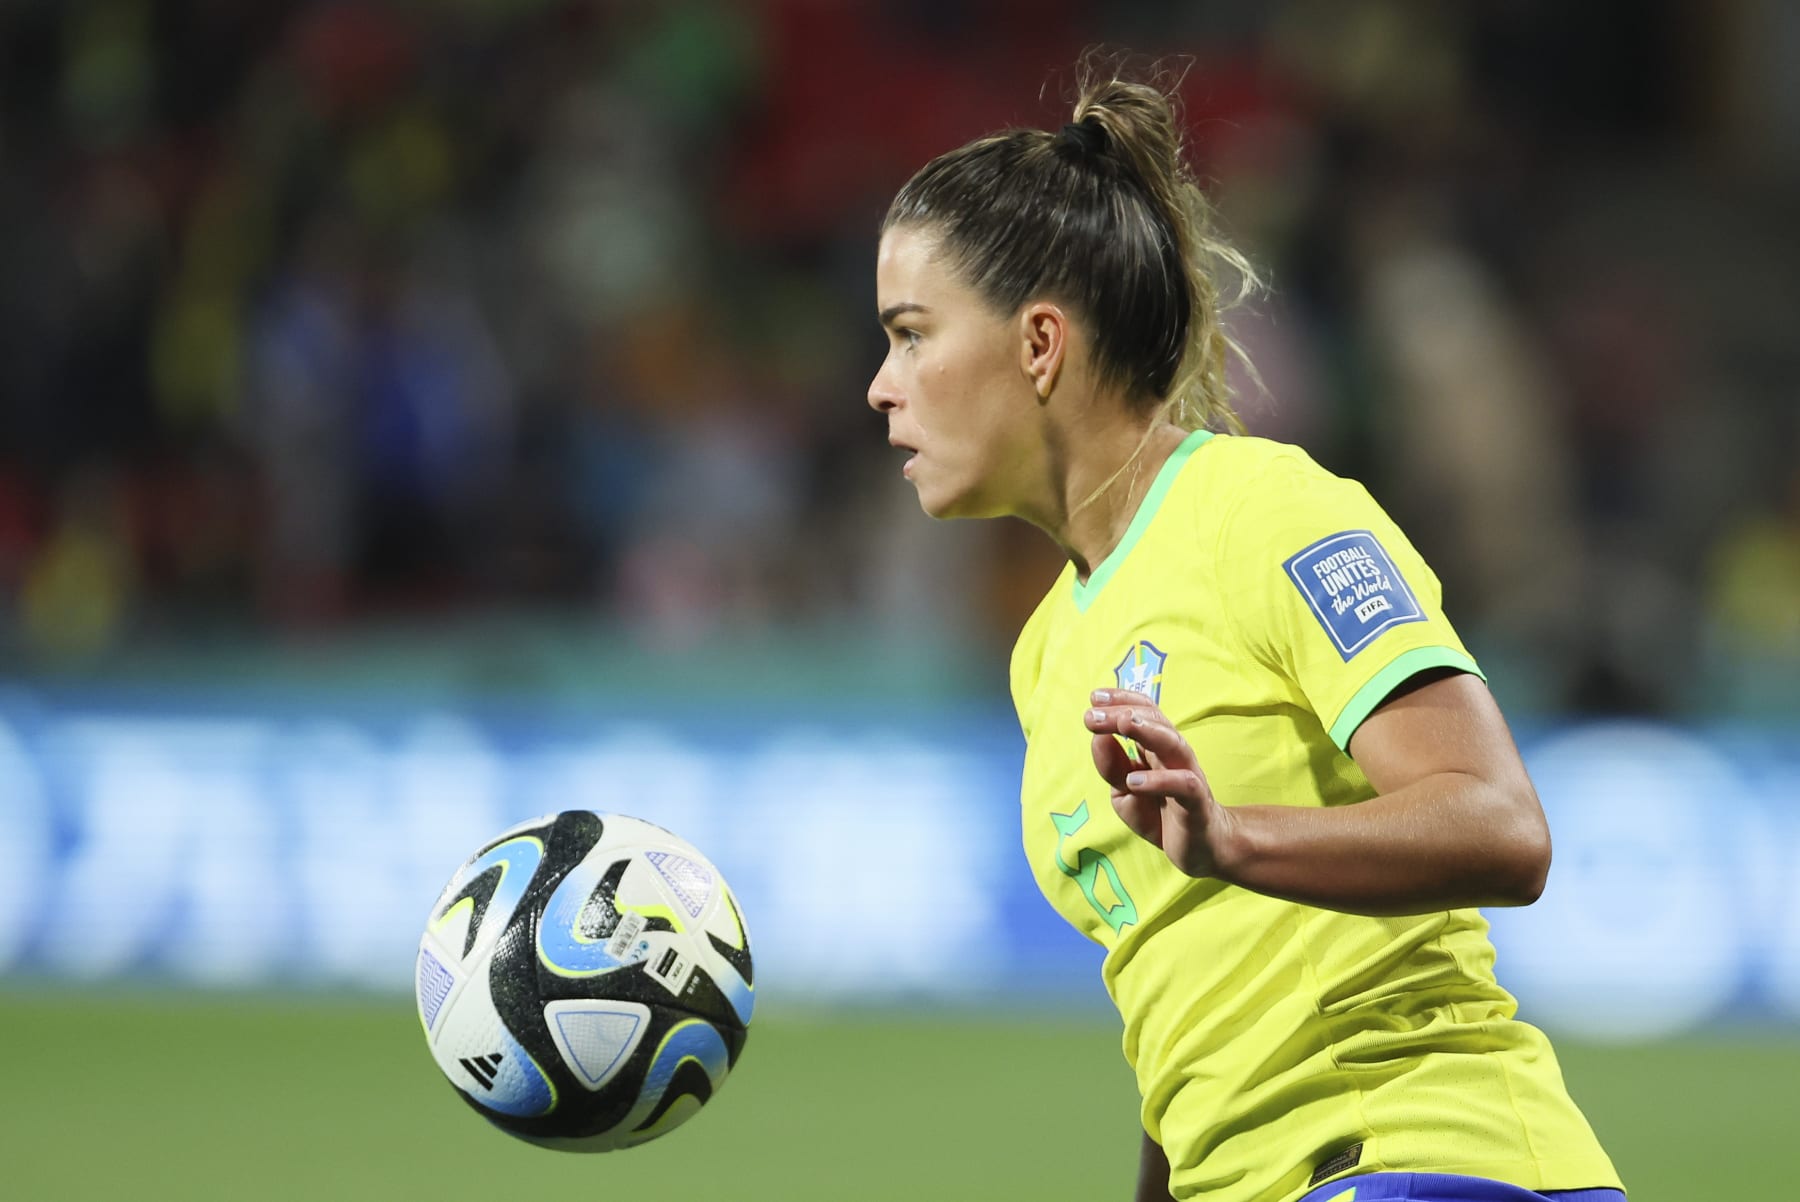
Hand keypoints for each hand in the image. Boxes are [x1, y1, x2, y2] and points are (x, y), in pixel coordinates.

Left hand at [1085, 689, 1233, 878]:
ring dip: (1147, 730)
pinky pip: (1183, 785)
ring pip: (1173, 744)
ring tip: (1121, 724)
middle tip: (1093, 713)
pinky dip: (1159, 781)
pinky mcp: (1196, 802)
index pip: (1143, 713)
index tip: (1095, 696)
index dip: (1121, 700)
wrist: (1199, 847)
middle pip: (1155, 722)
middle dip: (1124, 712)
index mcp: (1156, 747)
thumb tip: (1097, 737)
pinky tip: (1134, 781)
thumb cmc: (1159, 813)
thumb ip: (1111, 766)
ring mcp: (1188, 775)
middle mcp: (1174, 754)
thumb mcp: (1124, 791)